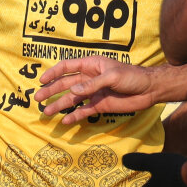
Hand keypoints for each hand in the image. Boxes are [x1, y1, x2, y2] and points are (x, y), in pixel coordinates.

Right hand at [35, 57, 156, 123]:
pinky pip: (83, 111)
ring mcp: (93, 92)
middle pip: (66, 84)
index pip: (67, 66)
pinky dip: (74, 116)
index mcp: (91, 65)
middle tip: (38, 98)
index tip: (41, 80)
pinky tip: (65, 121)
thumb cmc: (132, 76)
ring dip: (60, 105)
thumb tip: (73, 91)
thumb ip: (92, 84)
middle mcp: (89, 78)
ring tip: (47, 112)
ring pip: (72, 99)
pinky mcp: (99, 105)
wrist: (149, 90)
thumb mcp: (112, 76)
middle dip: (52, 91)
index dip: (53, 73)